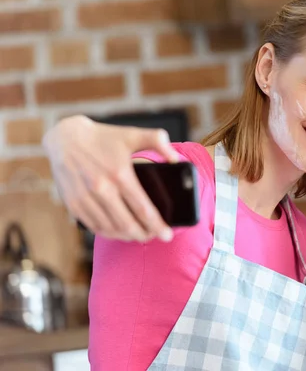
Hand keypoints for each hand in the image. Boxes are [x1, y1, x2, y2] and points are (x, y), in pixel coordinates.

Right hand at [43, 115, 179, 241]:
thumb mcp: (133, 134)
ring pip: (111, 229)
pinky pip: (94, 226)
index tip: (167, 235)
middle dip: (144, 235)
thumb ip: (158, 142)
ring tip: (139, 235)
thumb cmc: (103, 137)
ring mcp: (85, 198)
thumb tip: (175, 159)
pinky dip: (109, 233)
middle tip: (155, 236)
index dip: (157, 225)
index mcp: (119, 173)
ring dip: (127, 236)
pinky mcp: (73, 204)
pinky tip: (119, 231)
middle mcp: (101, 188)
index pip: (143, 208)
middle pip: (127, 224)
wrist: (65, 137)